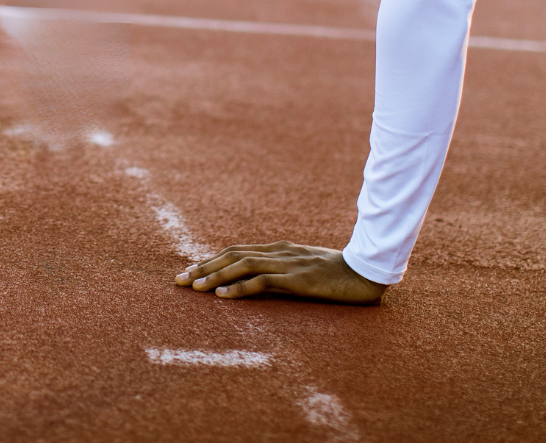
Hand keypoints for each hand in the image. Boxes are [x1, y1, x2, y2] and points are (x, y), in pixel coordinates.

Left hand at [175, 242, 386, 303]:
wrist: (366, 272)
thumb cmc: (336, 274)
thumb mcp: (303, 270)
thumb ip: (282, 272)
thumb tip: (257, 284)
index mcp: (277, 249)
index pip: (236, 252)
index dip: (211, 260)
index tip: (190, 271)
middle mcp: (277, 252)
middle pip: (231, 255)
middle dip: (203, 267)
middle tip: (179, 280)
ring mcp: (286, 263)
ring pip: (241, 265)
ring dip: (214, 276)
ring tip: (194, 287)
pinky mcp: (296, 278)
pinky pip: (262, 281)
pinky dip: (240, 287)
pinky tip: (223, 296)